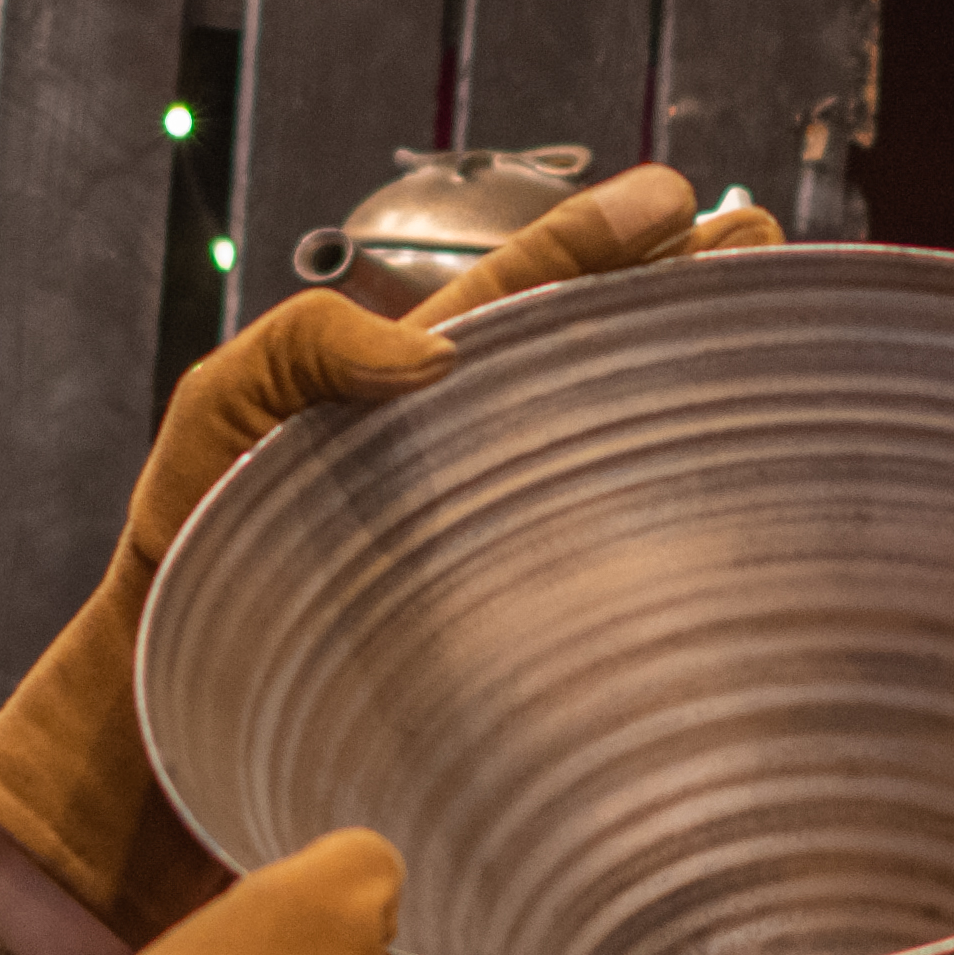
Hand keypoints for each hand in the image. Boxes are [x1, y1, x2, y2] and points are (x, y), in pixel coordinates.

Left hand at [0, 162, 773, 954]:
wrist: (164, 749)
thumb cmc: (183, 575)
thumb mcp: (214, 423)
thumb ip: (298, 351)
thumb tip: (432, 348)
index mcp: (419, 412)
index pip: (524, 305)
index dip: (600, 249)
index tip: (684, 205)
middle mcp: (486, 483)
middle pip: (605, 369)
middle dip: (688, 300)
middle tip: (766, 246)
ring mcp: (520, 575)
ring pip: (634, 472)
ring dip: (715, 403)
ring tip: (789, 335)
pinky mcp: (538, 672)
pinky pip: (629, 607)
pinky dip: (697, 563)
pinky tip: (764, 545)